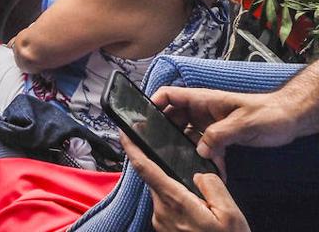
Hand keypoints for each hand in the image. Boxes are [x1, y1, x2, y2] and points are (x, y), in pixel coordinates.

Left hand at [119, 134, 249, 231]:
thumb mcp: (230, 214)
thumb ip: (212, 185)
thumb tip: (197, 174)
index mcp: (174, 202)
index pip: (145, 168)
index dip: (131, 148)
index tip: (123, 131)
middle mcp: (162, 211)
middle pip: (158, 180)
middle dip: (169, 173)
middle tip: (194, 180)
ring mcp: (161, 223)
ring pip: (165, 195)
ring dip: (178, 192)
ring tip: (204, 204)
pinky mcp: (165, 231)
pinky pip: (169, 209)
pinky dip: (180, 205)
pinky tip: (199, 214)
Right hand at [152, 86, 301, 172]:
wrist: (289, 119)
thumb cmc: (268, 113)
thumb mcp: (243, 123)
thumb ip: (219, 135)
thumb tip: (200, 149)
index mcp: (203, 99)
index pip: (169, 95)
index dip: (152, 103)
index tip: (143, 119)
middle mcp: (202, 110)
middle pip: (172, 117)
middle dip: (165, 133)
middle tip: (159, 149)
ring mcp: (210, 123)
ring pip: (188, 135)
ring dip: (187, 150)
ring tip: (187, 164)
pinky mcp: (220, 136)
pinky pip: (206, 147)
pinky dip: (208, 159)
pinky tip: (215, 172)